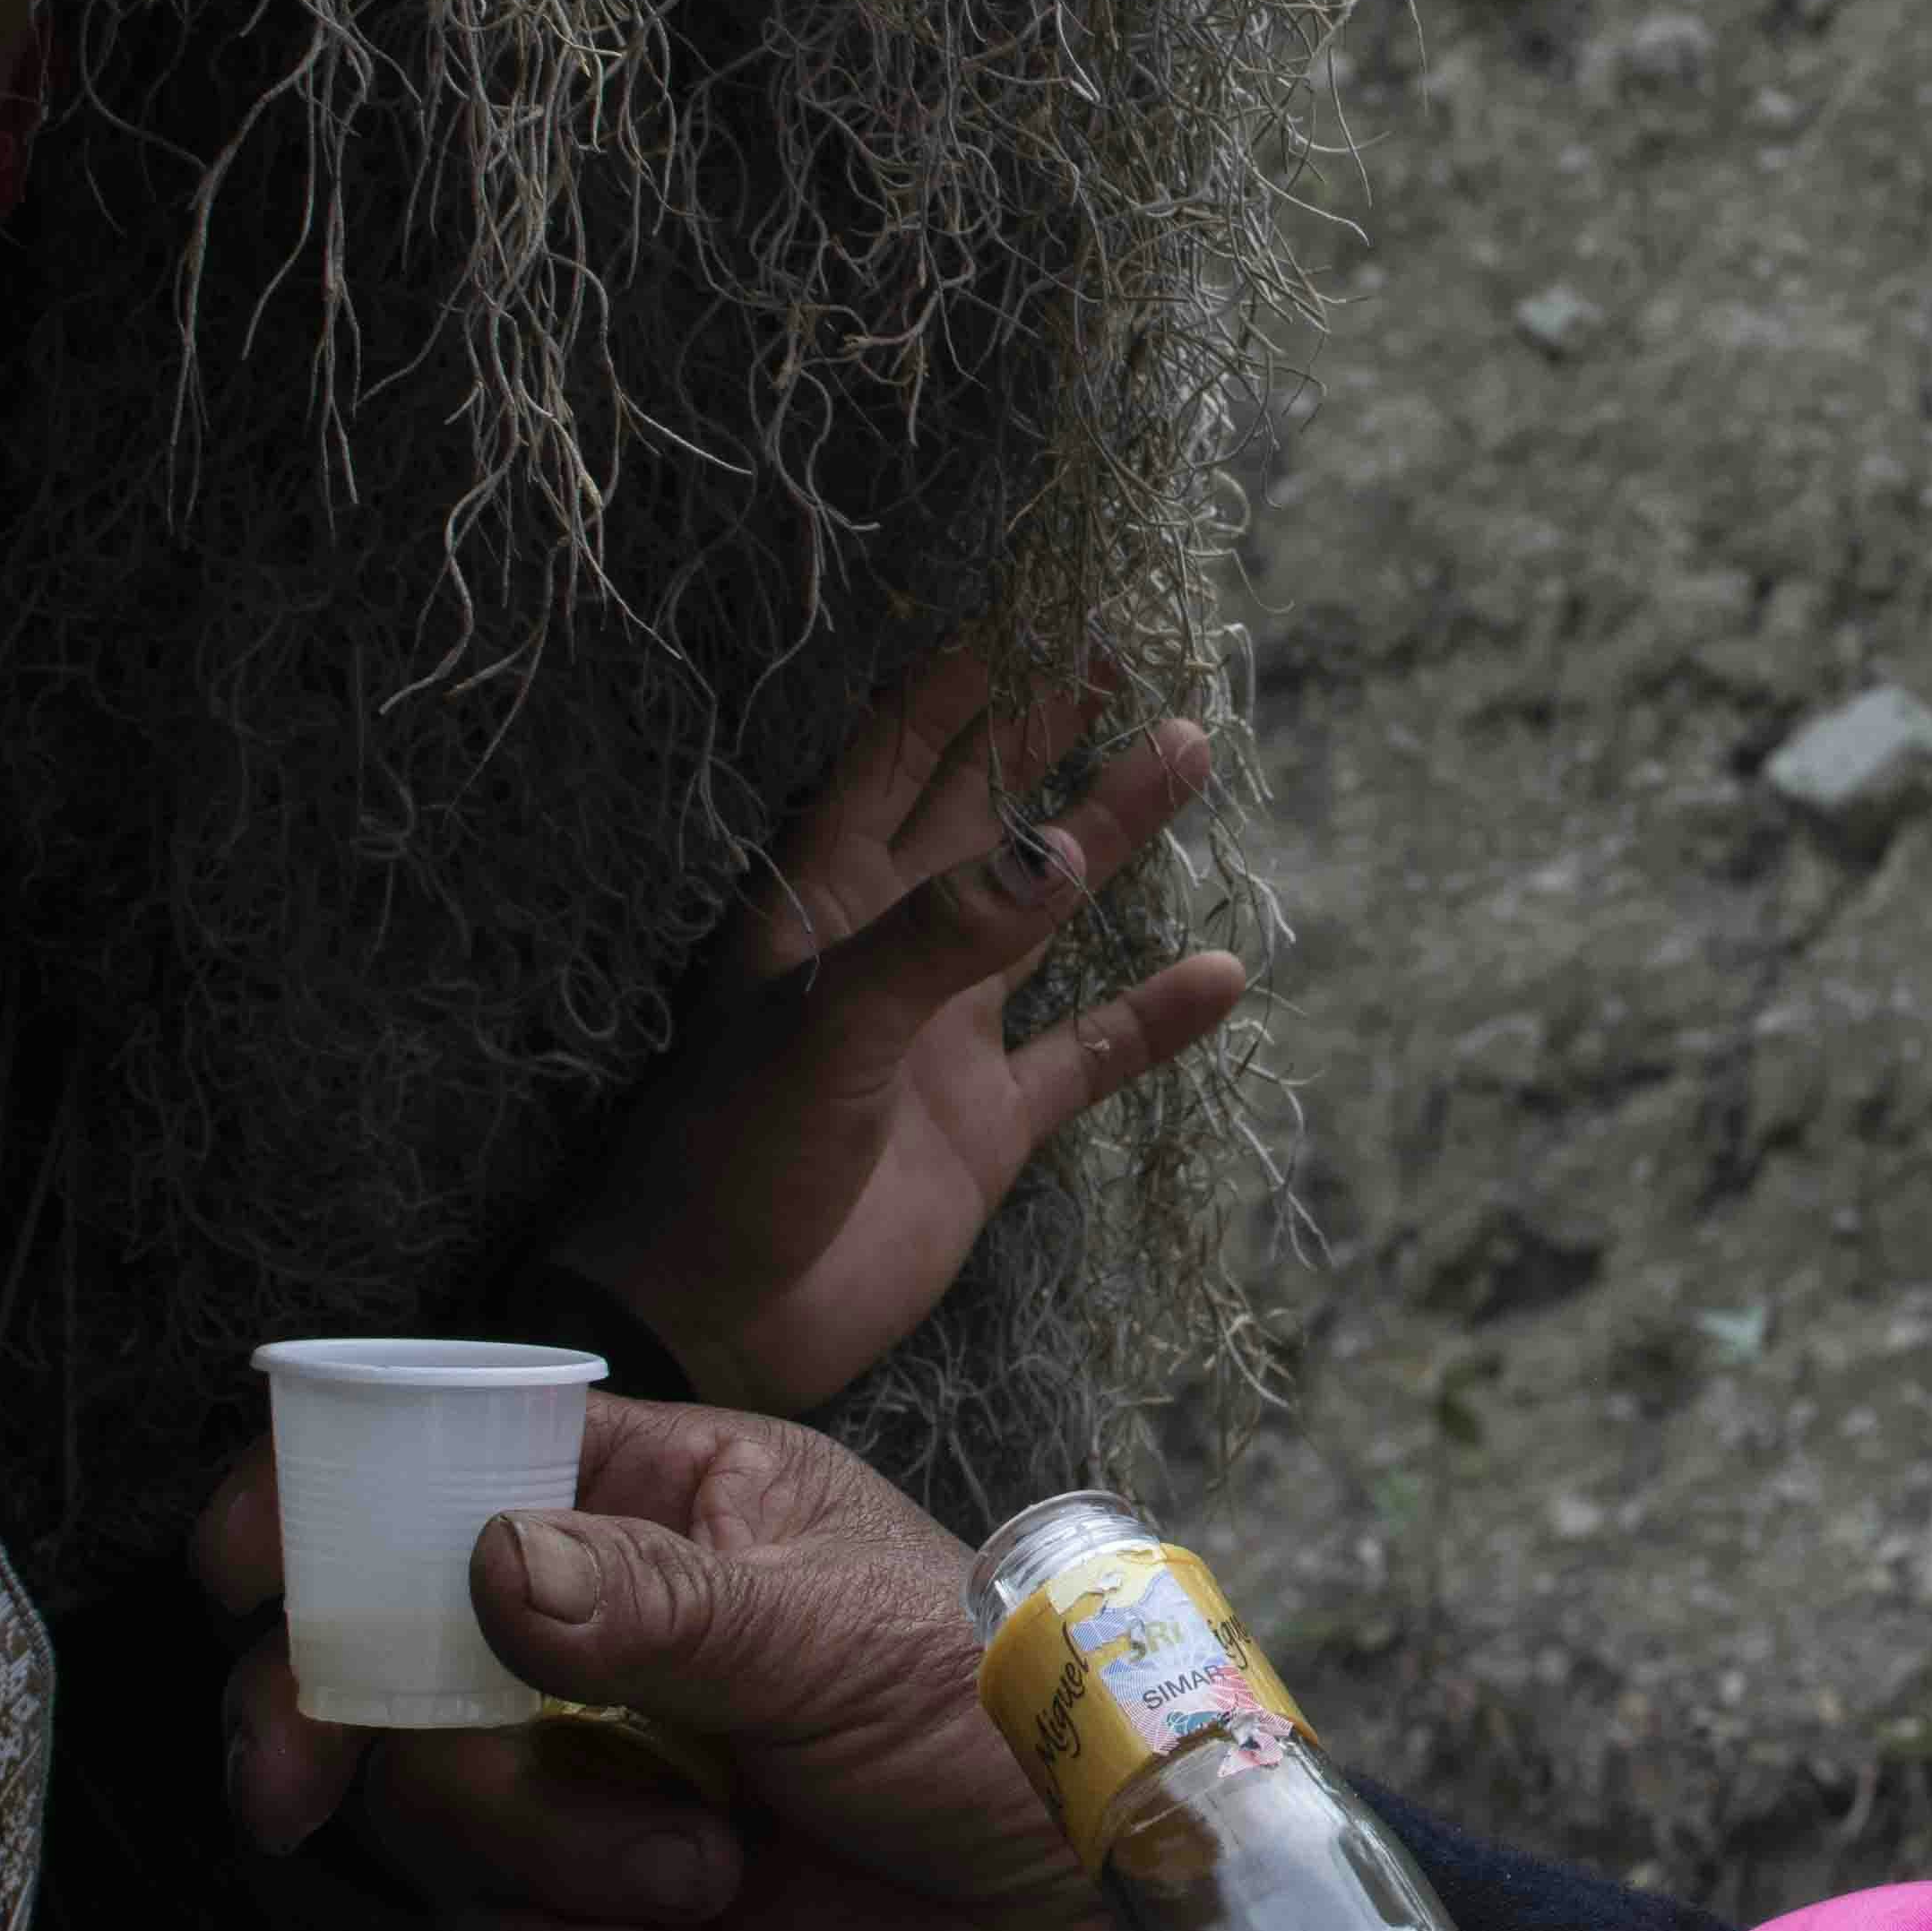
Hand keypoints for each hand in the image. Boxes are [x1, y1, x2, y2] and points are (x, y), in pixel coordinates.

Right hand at [199, 1397, 1189, 1930]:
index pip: (447, 1456)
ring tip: (706, 1882)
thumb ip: (653, 1604)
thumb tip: (485, 1567)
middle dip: (360, 1737)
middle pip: (387, 1661)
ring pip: (435, 1816)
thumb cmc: (997, 1720)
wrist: (1081, 1926)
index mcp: (662, 1494)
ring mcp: (599, 1765)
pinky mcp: (612, 1905)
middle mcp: (604, 1622)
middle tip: (299, 1796)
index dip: (322, 1503)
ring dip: (544, 1870)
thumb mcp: (834, 1632)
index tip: (237, 1578)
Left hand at [541, 647, 1248, 1411]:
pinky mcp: (988, 1126)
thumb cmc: (729, 1159)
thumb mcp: (823, 1028)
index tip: (1029, 610)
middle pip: (982, 806)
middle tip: (1124, 650)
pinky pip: (1086, 1054)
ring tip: (1188, 754)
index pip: (897, 755)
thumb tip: (1059, 847)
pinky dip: (1152, 1017)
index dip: (959, 681)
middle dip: (1046, 726)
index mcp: (822, 901)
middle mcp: (890, 946)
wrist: (712, 1319)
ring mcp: (944, 1033)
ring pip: (1047, 910)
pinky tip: (1219, 975)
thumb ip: (941, 935)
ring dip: (1113, 837)